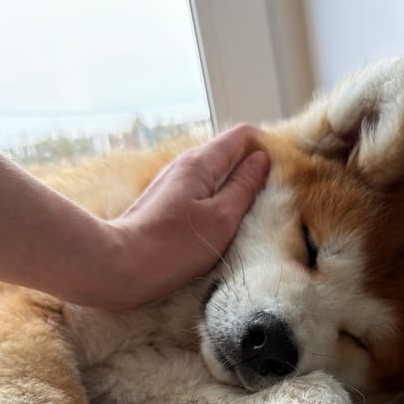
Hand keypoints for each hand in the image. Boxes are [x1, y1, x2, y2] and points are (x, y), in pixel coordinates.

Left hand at [109, 124, 269, 305]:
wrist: (118, 268)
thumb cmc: (171, 247)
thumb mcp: (221, 218)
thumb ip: (244, 187)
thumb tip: (262, 161)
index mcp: (200, 162)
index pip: (242, 135)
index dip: (267, 146)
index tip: (285, 170)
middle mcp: (184, 166)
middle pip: (228, 154)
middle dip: (253, 169)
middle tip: (273, 196)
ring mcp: (172, 186)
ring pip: (214, 177)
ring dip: (235, 189)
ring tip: (252, 214)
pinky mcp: (165, 207)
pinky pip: (201, 195)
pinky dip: (217, 203)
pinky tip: (223, 227)